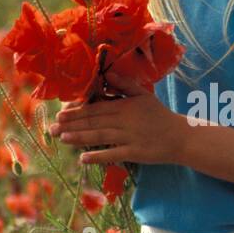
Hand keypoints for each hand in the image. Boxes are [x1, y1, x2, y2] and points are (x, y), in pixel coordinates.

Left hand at [48, 70, 184, 166]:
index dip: (77, 111)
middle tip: (52, 128)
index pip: (96, 107)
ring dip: (79, 138)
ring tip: (62, 139)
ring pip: (100, 136)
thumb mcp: (144, 95)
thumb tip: (105, 73)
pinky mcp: (135, 153)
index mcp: (125, 105)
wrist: (181, 137)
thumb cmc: (160, 115)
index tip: (60, 114)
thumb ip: (124, 84)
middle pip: (94, 122)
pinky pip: (113, 154)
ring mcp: (130, 137)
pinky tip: (83, 158)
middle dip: (72, 125)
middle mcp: (125, 120)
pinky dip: (98, 156)